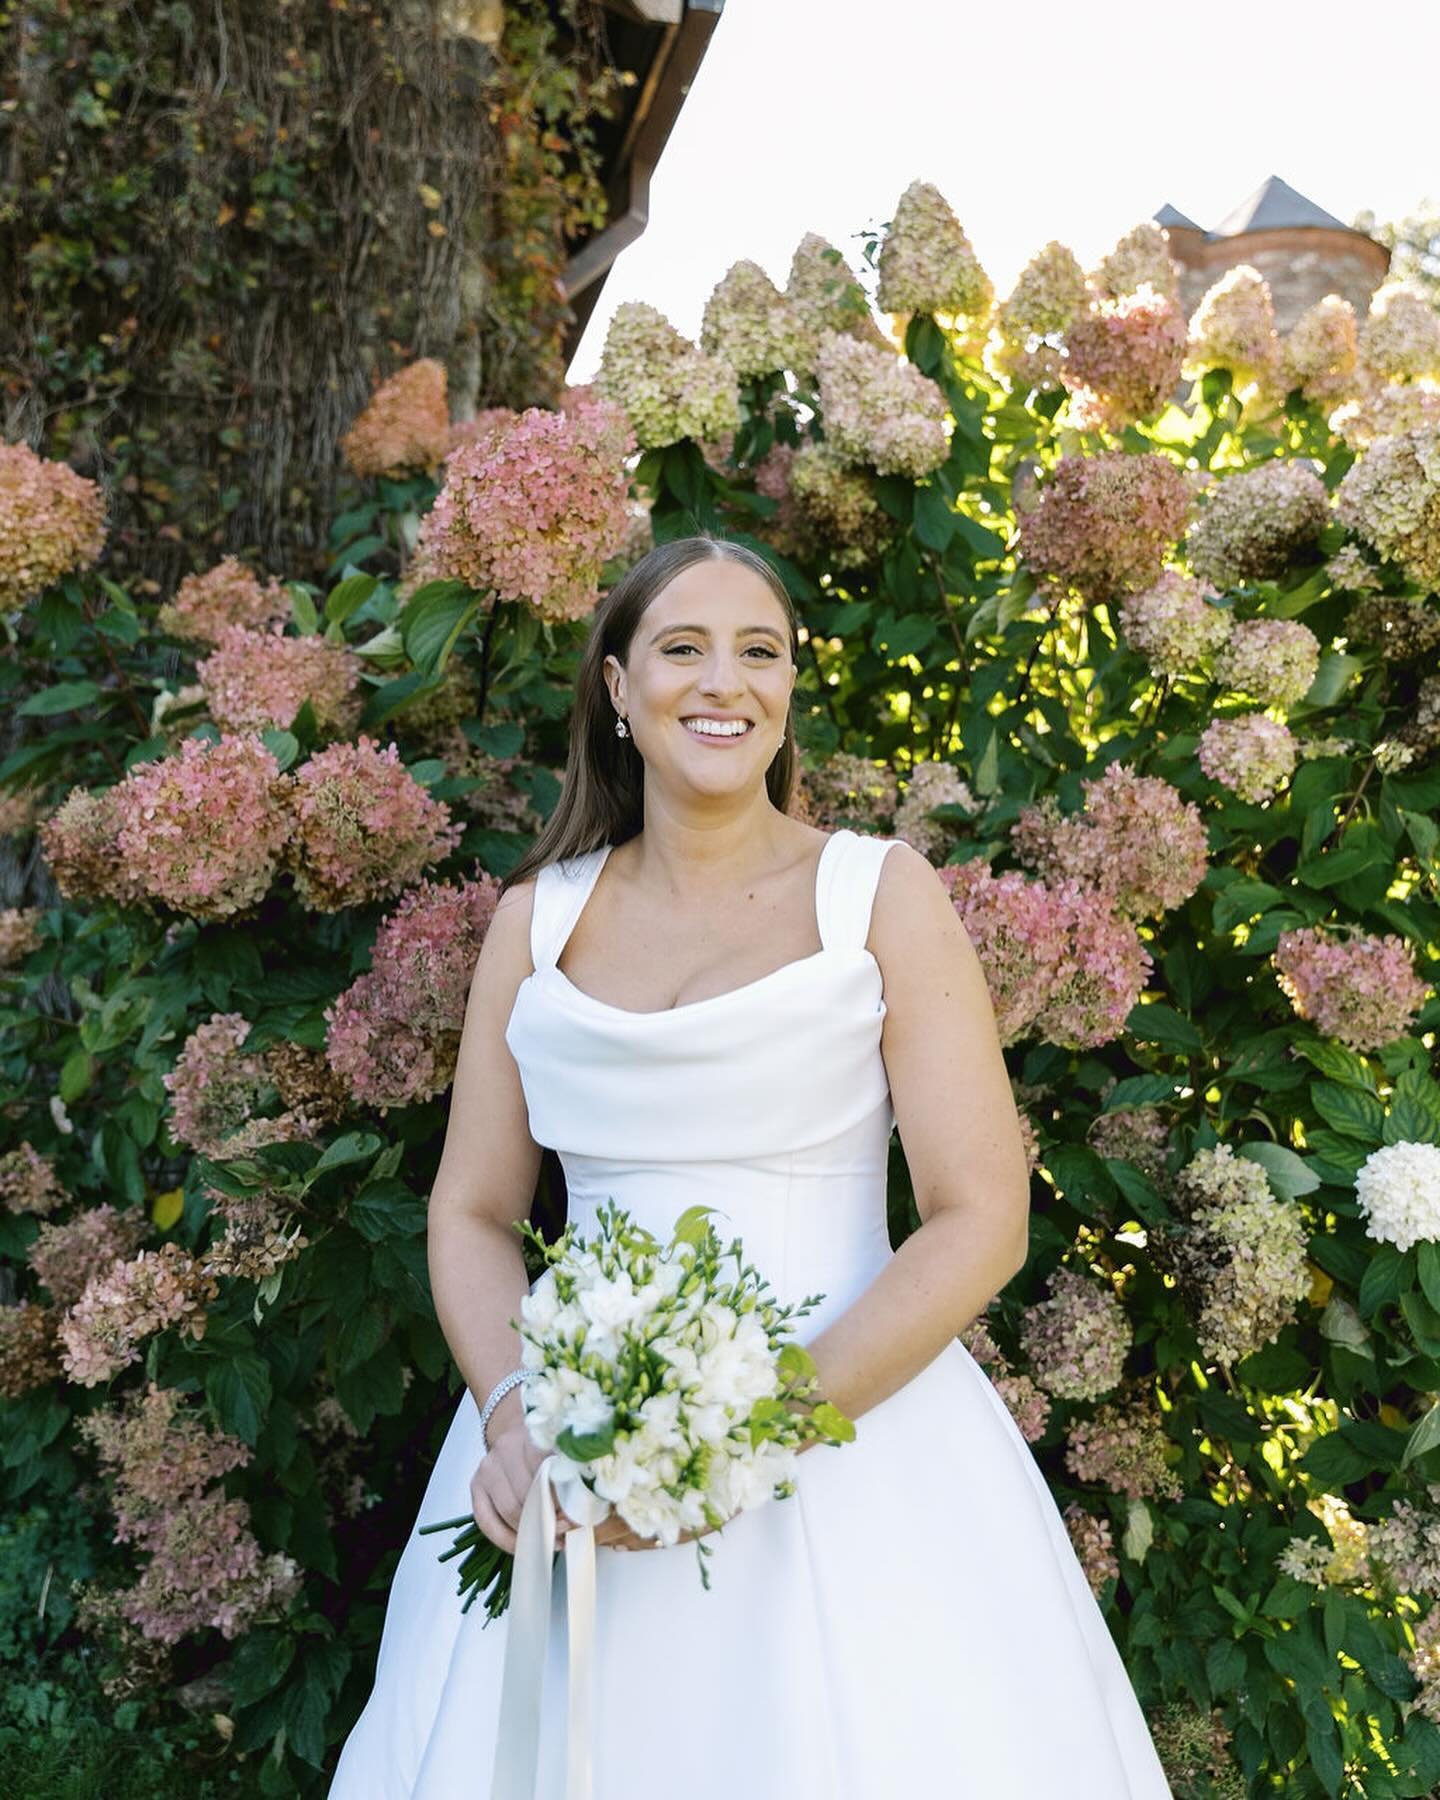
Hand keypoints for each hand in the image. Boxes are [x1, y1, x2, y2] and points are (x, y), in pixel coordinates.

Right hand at [472, 1388, 721, 1555]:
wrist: (523, 1418)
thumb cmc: (563, 1437)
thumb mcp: (584, 1442)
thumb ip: (597, 1466)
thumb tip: (631, 1501)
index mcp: (541, 1432)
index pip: (551, 1472)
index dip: (568, 1503)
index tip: (583, 1522)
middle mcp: (509, 1446)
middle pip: (529, 1497)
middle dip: (553, 1523)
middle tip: (573, 1537)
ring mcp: (490, 1465)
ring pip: (511, 1511)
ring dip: (534, 1535)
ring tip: (558, 1542)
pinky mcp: (476, 1482)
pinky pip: (486, 1520)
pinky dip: (506, 1540)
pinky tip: (526, 1546)